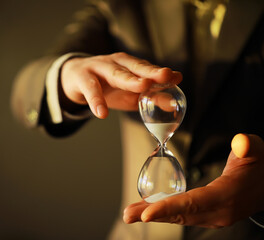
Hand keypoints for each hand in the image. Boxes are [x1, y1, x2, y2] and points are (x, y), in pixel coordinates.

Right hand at [60, 52, 181, 118]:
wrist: (74, 77)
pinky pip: (91, 89)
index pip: (148, 69)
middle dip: (151, 71)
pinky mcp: (83, 77)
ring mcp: (100, 68)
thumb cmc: (106, 85)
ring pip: (116, 74)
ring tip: (142, 86)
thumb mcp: (128, 93)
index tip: (177, 78)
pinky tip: (101, 113)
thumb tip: (173, 104)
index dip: (162, 74)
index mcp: (130, 65)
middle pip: (136, 67)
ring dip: (130, 79)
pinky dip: (96, 101)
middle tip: (166, 75)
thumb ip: (149, 96)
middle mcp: (117, 63)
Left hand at [123, 133, 263, 227]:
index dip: (168, 208)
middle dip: (152, 214)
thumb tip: (241, 143)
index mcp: (226, 197)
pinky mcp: (208, 215)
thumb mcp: (257, 151)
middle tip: (127, 214)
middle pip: (180, 214)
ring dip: (154, 215)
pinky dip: (164, 213)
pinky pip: (182, 215)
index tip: (146, 213)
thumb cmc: (259, 165)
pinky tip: (147, 210)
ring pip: (179, 217)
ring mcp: (212, 216)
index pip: (193, 204)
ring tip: (130, 213)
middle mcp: (217, 212)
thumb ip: (248, 147)